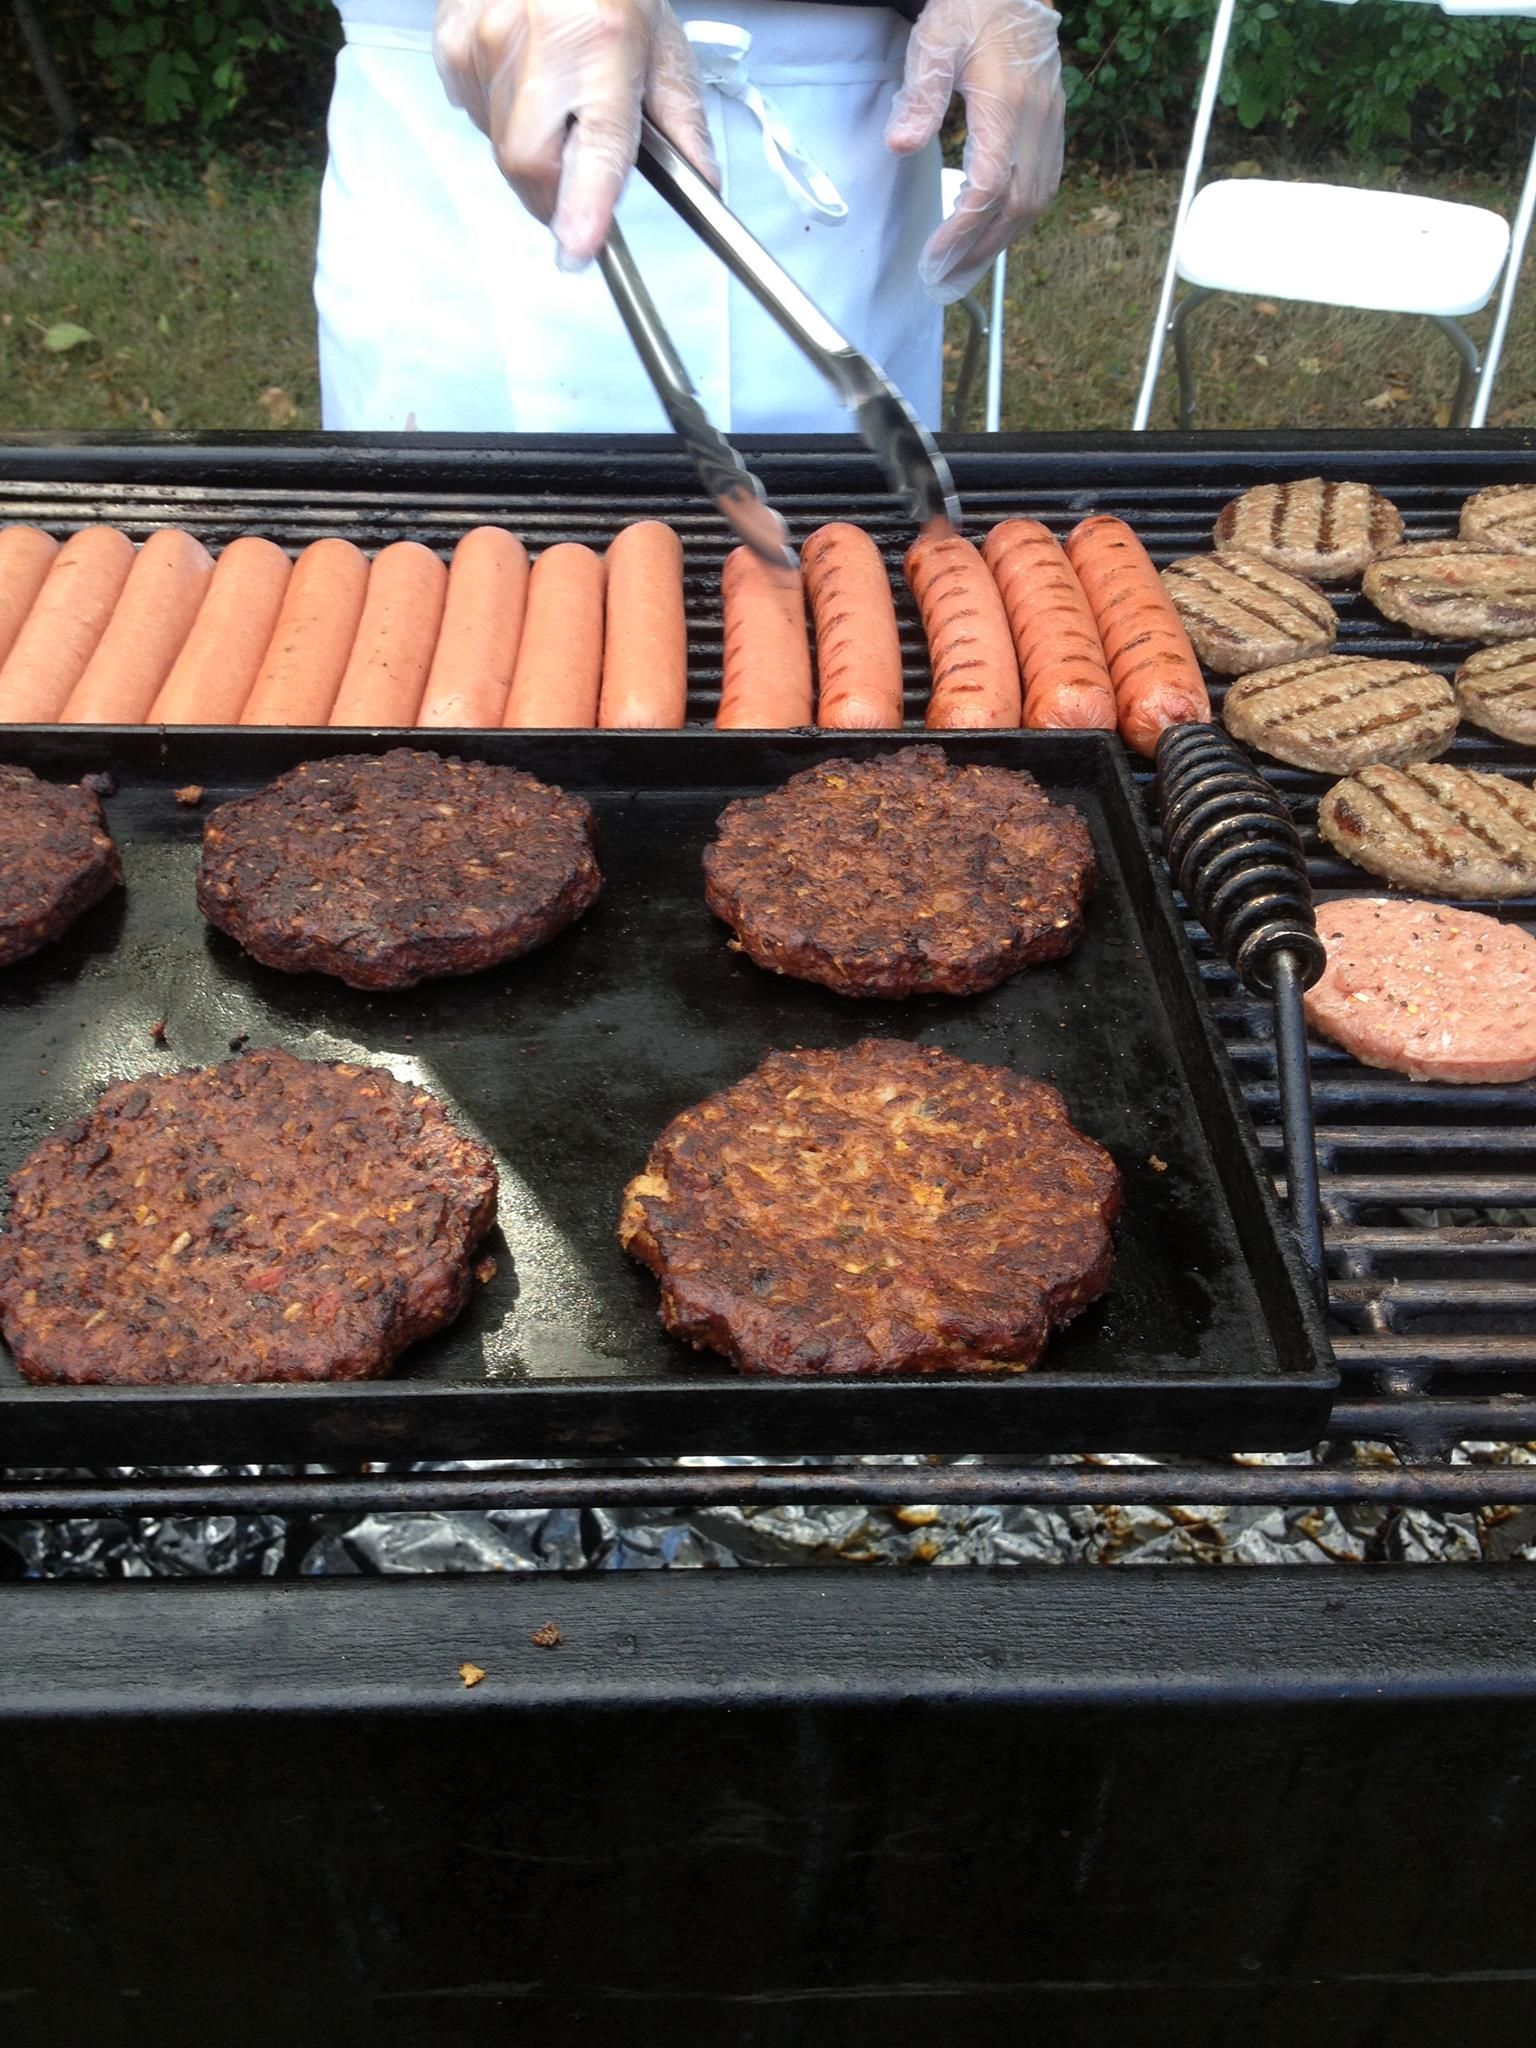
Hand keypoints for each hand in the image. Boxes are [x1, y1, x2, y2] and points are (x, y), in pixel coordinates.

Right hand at [434, 0, 716, 269]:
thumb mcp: (661, 43)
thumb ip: (680, 119)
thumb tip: (701, 185)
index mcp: (601, 44)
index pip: (594, 145)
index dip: (584, 206)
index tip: (578, 249)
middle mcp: (538, 43)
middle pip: (527, 164)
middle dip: (552, 192)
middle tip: (577, 174)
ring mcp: (484, 40)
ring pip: (498, 144)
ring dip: (530, 146)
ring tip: (555, 94)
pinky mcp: (451, 41)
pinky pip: (472, 110)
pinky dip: (498, 112)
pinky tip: (523, 76)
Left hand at [885, 0, 1063, 304]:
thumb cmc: (971, 6)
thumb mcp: (935, 40)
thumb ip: (921, 94)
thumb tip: (901, 144)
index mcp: (1006, 103)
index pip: (988, 187)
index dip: (962, 230)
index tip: (934, 257)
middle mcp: (1037, 119)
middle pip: (1017, 207)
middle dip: (981, 249)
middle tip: (946, 278)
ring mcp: (1051, 121)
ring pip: (1036, 200)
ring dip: (1002, 239)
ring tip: (967, 265)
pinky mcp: (1053, 121)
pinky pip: (1044, 181)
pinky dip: (1019, 215)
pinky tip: (994, 228)